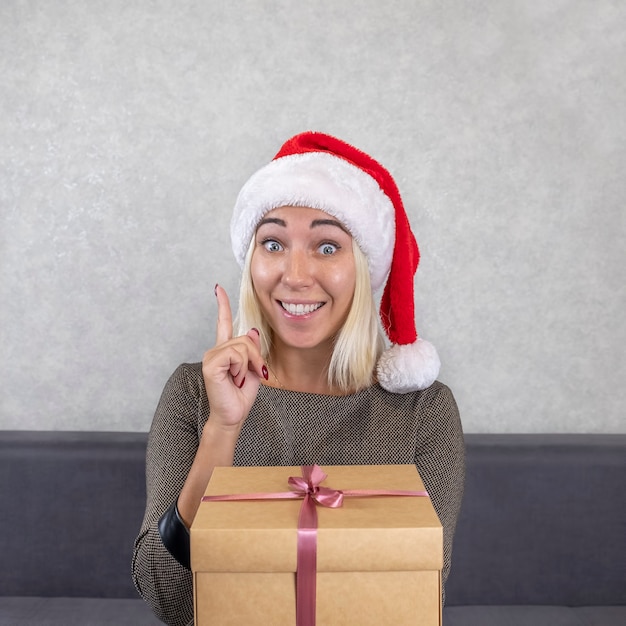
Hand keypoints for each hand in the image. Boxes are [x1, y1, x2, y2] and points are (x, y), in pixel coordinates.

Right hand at [201, 285, 266, 429]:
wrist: (234, 415)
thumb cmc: (241, 395)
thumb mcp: (253, 368)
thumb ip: (252, 350)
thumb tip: (251, 332)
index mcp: (225, 350)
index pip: (224, 322)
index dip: (222, 305)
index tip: (218, 288)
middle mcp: (216, 350)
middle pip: (246, 339)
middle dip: (256, 357)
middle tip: (251, 375)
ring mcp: (211, 356)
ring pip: (243, 347)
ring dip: (249, 365)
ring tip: (240, 379)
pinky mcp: (211, 364)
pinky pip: (235, 355)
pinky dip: (241, 368)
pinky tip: (234, 379)